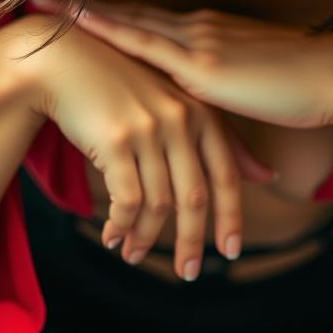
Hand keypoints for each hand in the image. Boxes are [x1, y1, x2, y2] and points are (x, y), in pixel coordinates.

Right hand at [0, 12, 276, 279]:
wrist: (65, 60)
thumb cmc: (121, 83)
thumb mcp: (175, 102)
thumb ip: (221, 137)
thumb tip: (267, 175)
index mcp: (200, 110)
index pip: (226, 173)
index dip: (231, 216)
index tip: (232, 251)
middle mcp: (180, 118)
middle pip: (195, 196)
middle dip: (192, 240)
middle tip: (188, 272)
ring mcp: (149, 128)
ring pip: (158, 204)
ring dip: (145, 239)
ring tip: (133, 255)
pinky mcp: (116, 140)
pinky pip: (126, 201)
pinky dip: (120, 226)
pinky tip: (111, 236)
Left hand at [27, 0, 332, 131]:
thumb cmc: (303, 87)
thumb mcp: (253, 85)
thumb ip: (222, 89)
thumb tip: (200, 105)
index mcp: (207, 33)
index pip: (147, 21)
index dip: (110, 13)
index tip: (74, 6)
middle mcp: (196, 28)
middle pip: (128, 14)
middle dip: (82, 6)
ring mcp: (196, 41)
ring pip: (126, 21)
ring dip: (82, 13)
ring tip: (44, 5)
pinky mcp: (202, 64)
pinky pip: (141, 43)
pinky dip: (106, 30)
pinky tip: (77, 24)